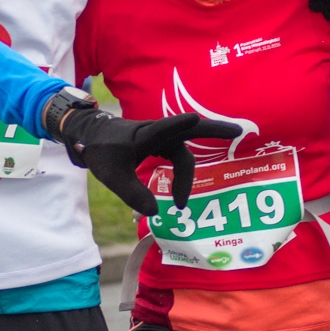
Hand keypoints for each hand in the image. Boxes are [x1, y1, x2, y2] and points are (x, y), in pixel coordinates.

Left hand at [55, 109, 242, 215]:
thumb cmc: (101, 151)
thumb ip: (132, 193)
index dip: (179, 124)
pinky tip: (182, 190)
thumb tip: (156, 213)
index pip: (165, 128)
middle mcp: (157, 133)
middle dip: (214, 131)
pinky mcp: (160, 145)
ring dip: (187, 176)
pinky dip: (183, 173)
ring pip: (184, 153)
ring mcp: (160, 138)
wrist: (90, 138)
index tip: (194, 118)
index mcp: (144, 134)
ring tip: (179, 204)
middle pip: (190, 132)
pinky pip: (179, 157)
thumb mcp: (112, 176)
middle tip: (239, 131)